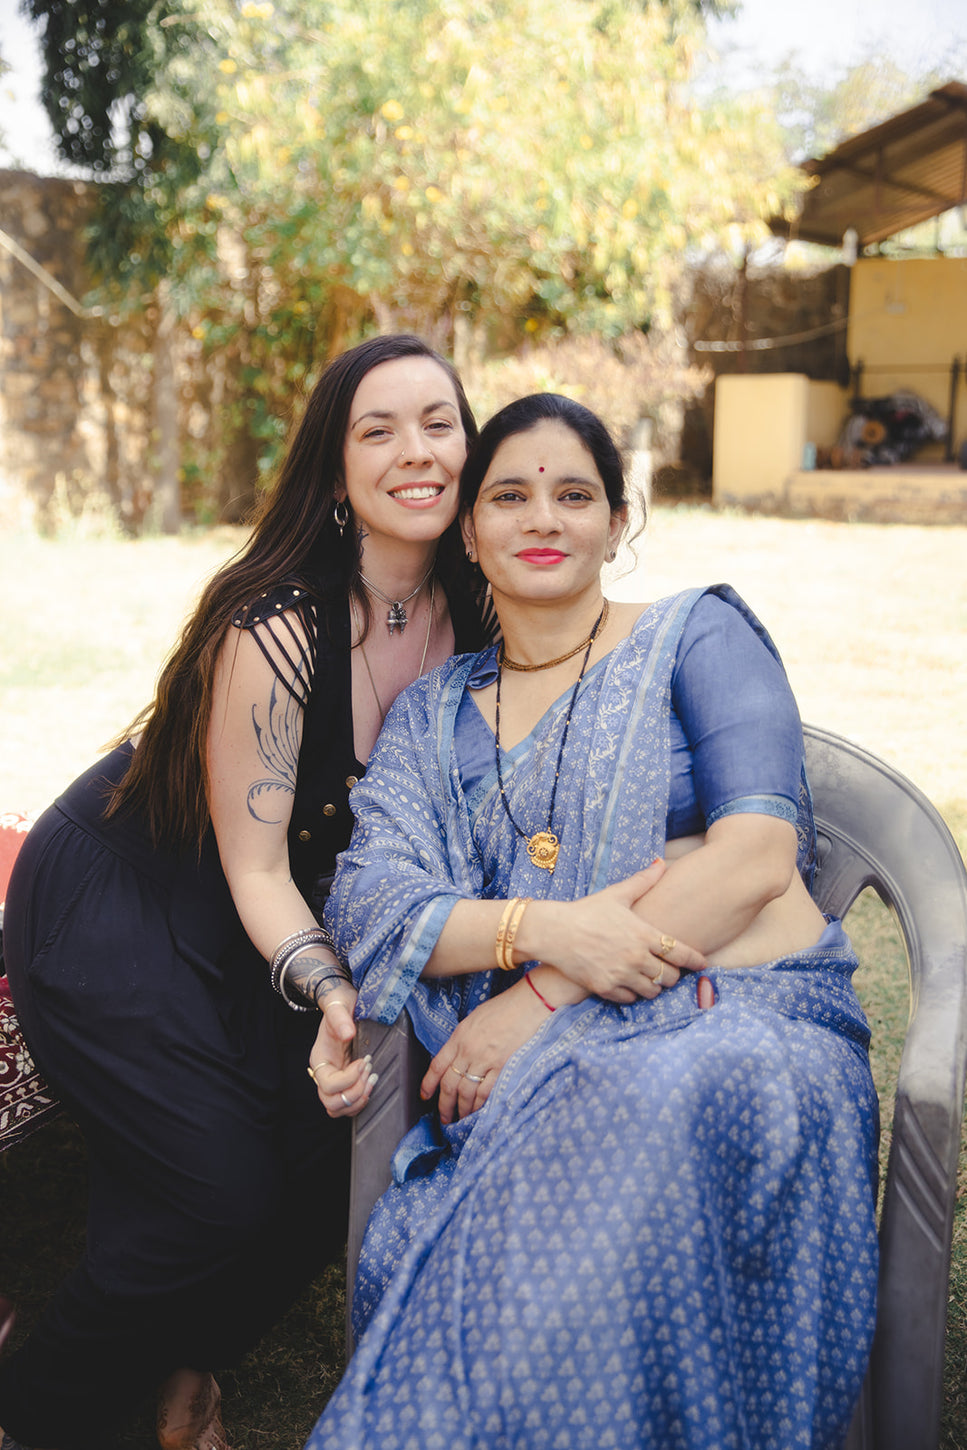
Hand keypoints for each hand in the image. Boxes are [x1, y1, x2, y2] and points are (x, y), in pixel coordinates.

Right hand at [307, 986, 377, 1117]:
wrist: (343, 1004)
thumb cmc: (340, 1005)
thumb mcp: (339, 1007)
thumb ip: (340, 1019)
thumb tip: (348, 1033)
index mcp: (320, 1059)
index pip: (328, 1084)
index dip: (348, 1079)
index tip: (364, 1061)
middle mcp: (325, 1073)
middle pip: (330, 1102)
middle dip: (354, 1093)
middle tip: (370, 1075)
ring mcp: (335, 1079)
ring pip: (338, 1108)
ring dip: (357, 1101)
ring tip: (372, 1081)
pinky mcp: (346, 1082)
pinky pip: (348, 1104)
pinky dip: (360, 1101)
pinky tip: (371, 1085)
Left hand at [421, 981, 548, 1125]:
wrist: (528, 1004)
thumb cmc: (504, 1007)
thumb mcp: (474, 1019)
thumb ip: (463, 1040)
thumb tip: (456, 1059)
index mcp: (459, 1037)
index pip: (437, 1066)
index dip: (428, 1084)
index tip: (424, 1096)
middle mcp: (468, 1051)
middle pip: (449, 1085)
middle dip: (444, 1105)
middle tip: (443, 1118)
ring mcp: (485, 1061)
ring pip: (466, 1093)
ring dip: (461, 1110)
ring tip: (459, 1120)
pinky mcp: (502, 1068)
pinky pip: (486, 1093)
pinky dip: (479, 1106)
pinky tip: (477, 1113)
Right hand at [535, 861, 704, 1002]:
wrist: (553, 931)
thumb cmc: (586, 911)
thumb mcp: (616, 894)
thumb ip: (643, 881)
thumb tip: (662, 862)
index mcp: (643, 934)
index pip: (681, 953)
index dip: (696, 960)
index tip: (702, 963)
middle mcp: (635, 957)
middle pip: (670, 977)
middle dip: (672, 974)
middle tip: (668, 969)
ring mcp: (620, 974)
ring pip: (652, 991)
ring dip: (654, 986)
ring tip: (649, 978)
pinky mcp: (605, 988)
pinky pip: (630, 999)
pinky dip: (633, 994)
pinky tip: (629, 984)